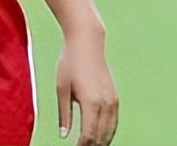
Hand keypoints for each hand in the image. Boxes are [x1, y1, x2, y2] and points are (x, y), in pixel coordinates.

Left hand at [55, 30, 117, 145]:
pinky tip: (100, 137)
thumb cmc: (70, 62)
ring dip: (101, 142)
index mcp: (91, 102)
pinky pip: (114, 121)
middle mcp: (105, 103)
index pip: (88, 136)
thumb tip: (64, 135)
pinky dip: (107, 132)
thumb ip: (64, 114)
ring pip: (110, 131)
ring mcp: (112, 99)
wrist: (87, 42)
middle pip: (101, 136)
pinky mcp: (114, 96)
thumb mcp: (61, 89)